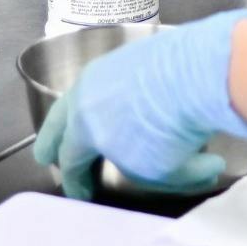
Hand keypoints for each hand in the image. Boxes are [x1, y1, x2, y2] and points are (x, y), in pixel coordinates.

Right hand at [31, 11, 246, 198]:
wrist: (197, 73)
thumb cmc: (170, 128)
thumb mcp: (155, 171)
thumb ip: (155, 174)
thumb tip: (200, 168)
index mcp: (83, 127)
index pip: (71, 161)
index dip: (74, 182)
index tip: (80, 192)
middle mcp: (87, 94)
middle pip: (61, 121)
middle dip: (53, 141)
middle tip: (46, 154)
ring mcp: (108, 68)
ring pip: (83, 95)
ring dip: (80, 114)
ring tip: (81, 123)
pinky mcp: (133, 52)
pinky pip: (111, 79)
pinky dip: (109, 95)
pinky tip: (117, 97)